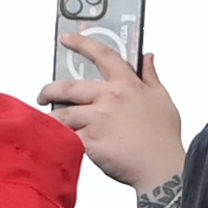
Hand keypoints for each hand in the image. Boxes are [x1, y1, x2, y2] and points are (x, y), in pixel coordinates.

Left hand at [38, 25, 186, 194]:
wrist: (162, 168)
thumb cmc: (163, 138)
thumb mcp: (162, 99)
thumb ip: (151, 76)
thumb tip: (148, 58)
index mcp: (127, 84)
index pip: (102, 54)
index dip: (81, 43)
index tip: (67, 38)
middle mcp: (110, 98)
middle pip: (68, 87)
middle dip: (49, 90)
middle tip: (44, 95)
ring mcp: (98, 119)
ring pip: (62, 114)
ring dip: (52, 118)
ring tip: (50, 124)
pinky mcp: (91, 141)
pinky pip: (65, 137)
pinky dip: (57, 139)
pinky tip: (55, 142)